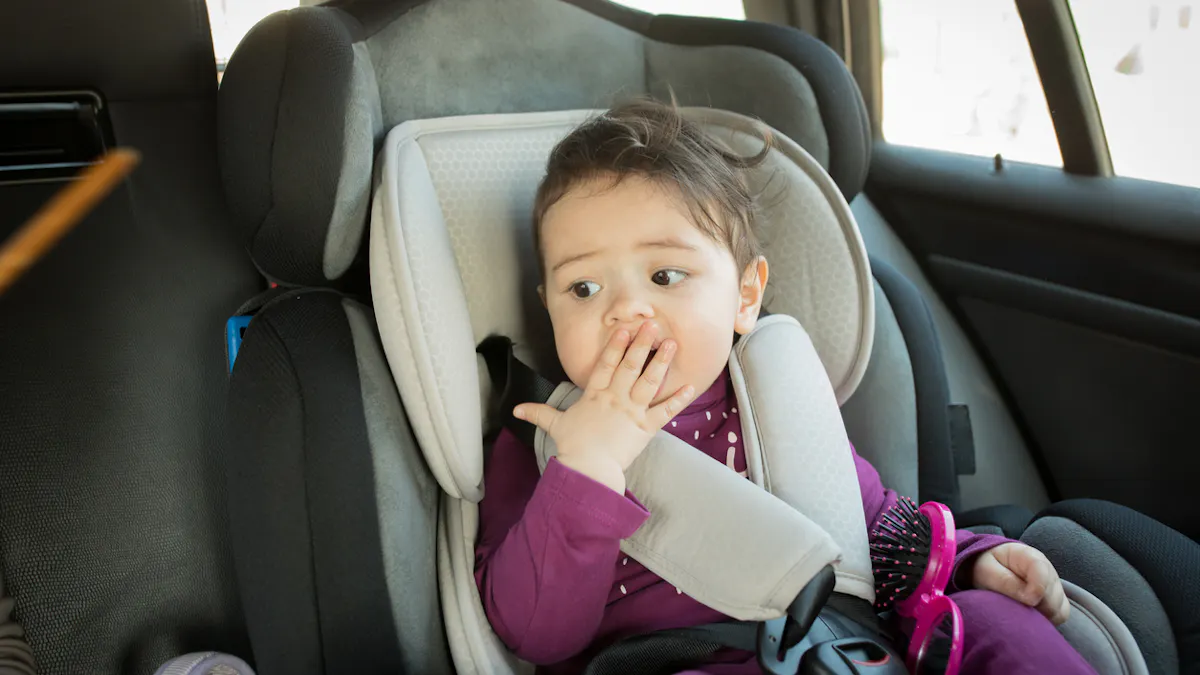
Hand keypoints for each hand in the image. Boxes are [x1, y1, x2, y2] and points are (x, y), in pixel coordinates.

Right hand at [514, 323, 694, 492]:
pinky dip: (678, 399)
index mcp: (595, 395)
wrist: (589, 467)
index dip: (615, 346)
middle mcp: (615, 398)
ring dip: (661, 362)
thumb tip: (516, 410)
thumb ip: (539, 413)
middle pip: (630, 366)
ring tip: (672, 343)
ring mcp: (632, 411)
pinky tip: (690, 386)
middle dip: (641, 344)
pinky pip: (665, 411)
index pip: (606, 365)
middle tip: (652, 325)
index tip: (623, 329)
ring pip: (650, 382)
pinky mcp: (646, 427)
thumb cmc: (573, 446)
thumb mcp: (555, 425)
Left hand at [969, 542, 1069, 624]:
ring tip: (1019, 611)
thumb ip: (1006, 582)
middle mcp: (1048, 569)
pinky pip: (1061, 615)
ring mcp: (1055, 584)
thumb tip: (1031, 600)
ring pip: (1058, 608)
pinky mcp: (1057, 599)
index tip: (1026, 601)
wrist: (991, 566)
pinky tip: (1030, 616)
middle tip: (1013, 607)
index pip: (1042, 572)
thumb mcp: (988, 571)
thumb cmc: (988, 567)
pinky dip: (1048, 619)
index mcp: (1028, 556)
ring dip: (1040, 614)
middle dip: (1035, 606)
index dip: (1036, 590)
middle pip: (1053, 596)